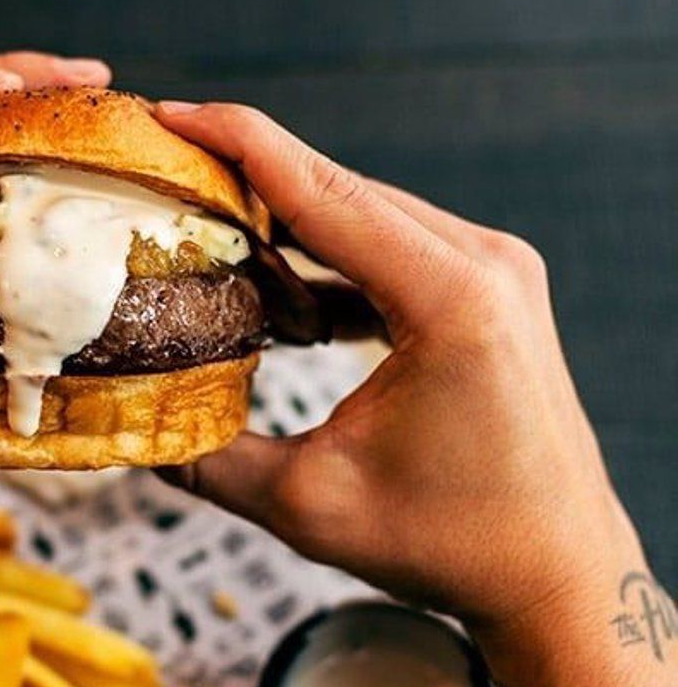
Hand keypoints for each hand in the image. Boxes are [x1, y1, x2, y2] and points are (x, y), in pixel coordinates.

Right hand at [154, 100, 644, 636]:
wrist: (554, 572)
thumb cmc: (455, 543)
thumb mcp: (310, 505)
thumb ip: (209, 461)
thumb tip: (132, 431)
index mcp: (450, 299)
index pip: (321, 192)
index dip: (236, 144)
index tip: (171, 114)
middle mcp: (484, 264)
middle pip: (339, 190)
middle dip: (247, 177)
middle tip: (165, 176)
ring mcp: (492, 272)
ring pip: (362, 215)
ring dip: (286, 223)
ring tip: (206, 233)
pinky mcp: (485, 292)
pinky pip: (388, 251)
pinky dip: (327, 264)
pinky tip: (276, 295)